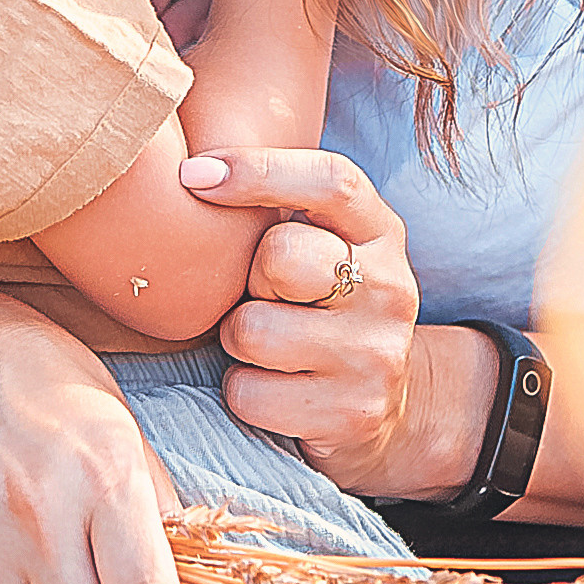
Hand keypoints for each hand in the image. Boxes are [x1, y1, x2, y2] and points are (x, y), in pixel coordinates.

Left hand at [188, 147, 484, 499]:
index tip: (192, 174)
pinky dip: (243, 391)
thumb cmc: (322, 306)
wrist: (383, 408)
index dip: (259, 170)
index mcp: (382, 232)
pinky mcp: (352, 414)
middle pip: (279, 256)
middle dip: (249, 279)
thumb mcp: (324, 244)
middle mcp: (392, 289)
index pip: (330, 181)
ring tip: (267, 344)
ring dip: (238, 340)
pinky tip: (275, 388)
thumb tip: (191, 170)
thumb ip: (279, 204)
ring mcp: (377, 355)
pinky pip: (250, 393)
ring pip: (253, 331)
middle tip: (264, 296)